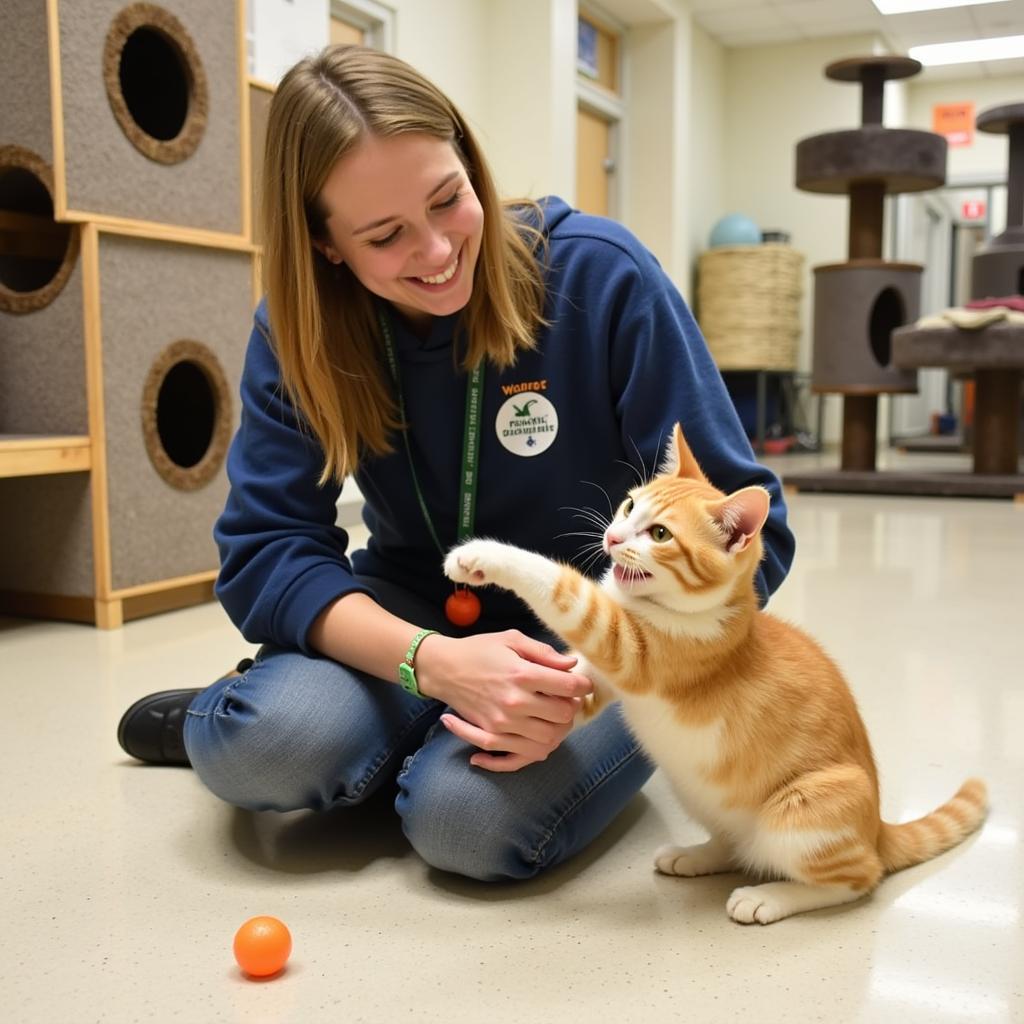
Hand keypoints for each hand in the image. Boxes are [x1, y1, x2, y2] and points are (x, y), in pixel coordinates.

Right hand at [414, 630, 591, 771]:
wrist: (443, 669)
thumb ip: (544, 652)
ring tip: (555, 716)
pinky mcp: (491, 734)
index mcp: (523, 673)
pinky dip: (536, 751)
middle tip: (568, 698)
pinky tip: (540, 737)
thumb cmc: (479, 650)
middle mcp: (515, 701)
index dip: (584, 685)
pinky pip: (521, 755)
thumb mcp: (512, 639)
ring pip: (548, 739)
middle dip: (572, 707)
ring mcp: (503, 722)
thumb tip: (571, 665)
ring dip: (559, 730)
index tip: (584, 683)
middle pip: (563, 715)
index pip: (569, 686)